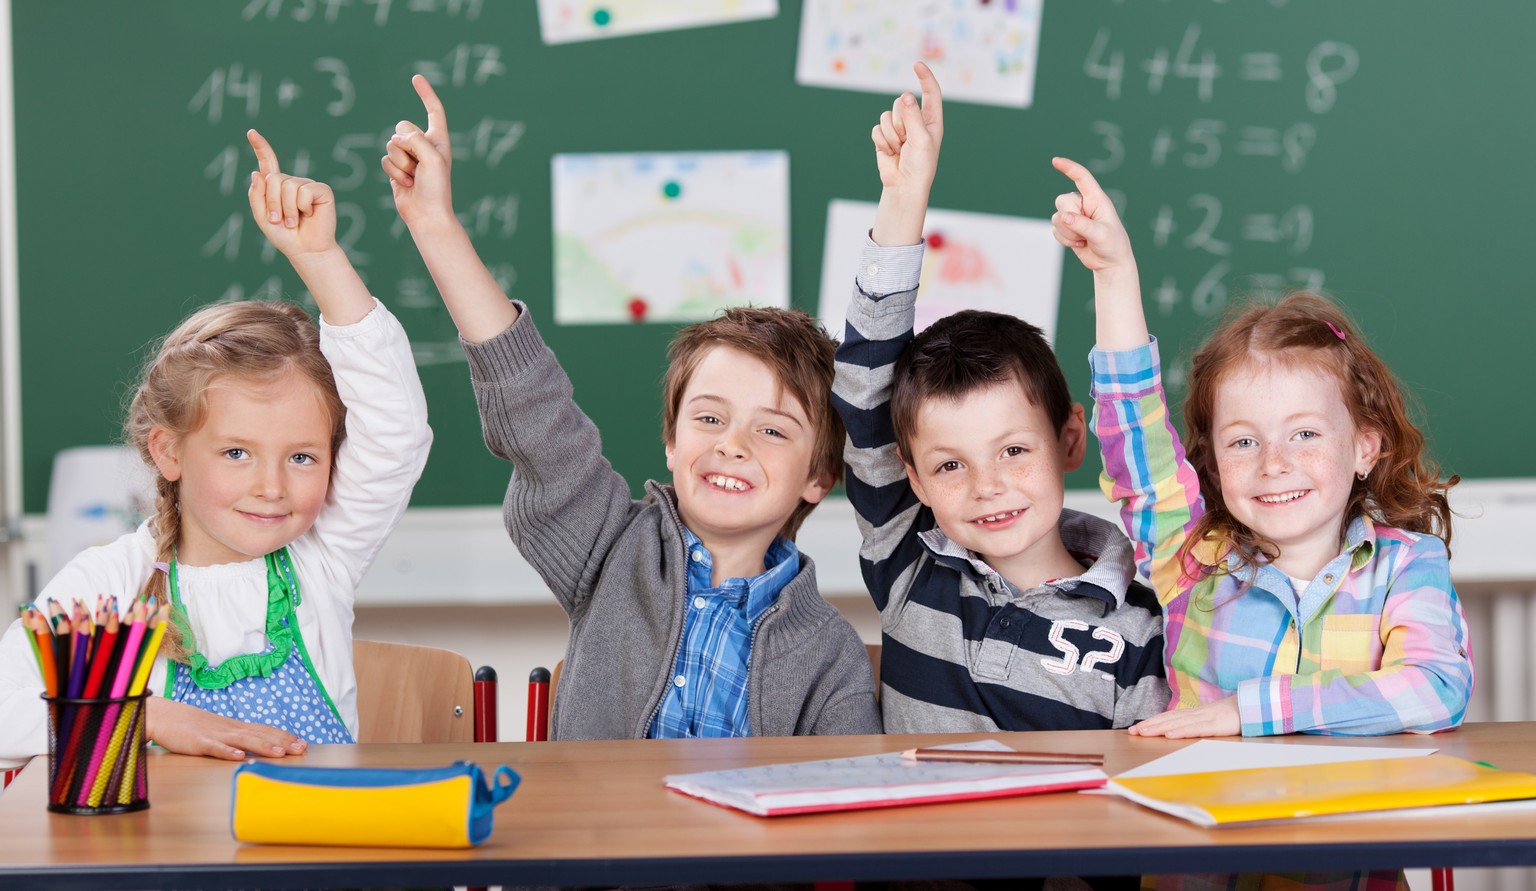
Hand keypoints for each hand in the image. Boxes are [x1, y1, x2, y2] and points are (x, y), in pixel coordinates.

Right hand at [146, 696, 308, 760]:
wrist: (164, 716)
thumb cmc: (192, 726)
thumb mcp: (218, 730)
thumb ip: (235, 737)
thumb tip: (253, 748)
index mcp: (235, 727)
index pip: (265, 730)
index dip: (284, 736)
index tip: (303, 742)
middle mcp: (230, 729)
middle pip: (261, 735)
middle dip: (283, 742)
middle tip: (302, 749)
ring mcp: (215, 735)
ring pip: (243, 740)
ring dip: (263, 747)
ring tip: (280, 754)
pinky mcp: (198, 743)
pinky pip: (215, 748)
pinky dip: (228, 752)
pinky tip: (239, 757)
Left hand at [246, 129, 337, 259]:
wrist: (306, 250)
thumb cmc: (285, 236)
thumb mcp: (262, 217)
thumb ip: (256, 195)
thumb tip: (257, 172)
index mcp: (277, 187)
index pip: (268, 163)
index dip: (260, 147)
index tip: (251, 132)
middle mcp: (292, 183)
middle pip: (273, 179)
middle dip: (272, 202)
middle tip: (279, 220)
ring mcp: (307, 185)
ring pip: (288, 186)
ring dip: (287, 209)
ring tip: (294, 222)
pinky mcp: (321, 190)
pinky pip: (304, 191)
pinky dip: (302, 206)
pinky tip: (309, 215)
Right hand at [382, 74, 454, 229]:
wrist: (427, 214)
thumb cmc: (436, 188)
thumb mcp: (432, 158)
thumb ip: (416, 139)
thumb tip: (398, 137)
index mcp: (439, 139)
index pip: (434, 110)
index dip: (426, 94)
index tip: (416, 78)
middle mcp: (423, 145)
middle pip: (402, 127)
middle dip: (406, 146)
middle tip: (419, 166)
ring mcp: (409, 156)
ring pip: (391, 144)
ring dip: (400, 163)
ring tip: (414, 177)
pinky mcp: (396, 168)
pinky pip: (384, 159)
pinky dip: (393, 172)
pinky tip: (406, 184)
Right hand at [871, 61, 942, 245]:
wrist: (904, 186)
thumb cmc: (920, 166)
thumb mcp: (921, 140)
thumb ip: (913, 117)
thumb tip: (906, 95)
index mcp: (932, 120)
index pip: (930, 93)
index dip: (925, 78)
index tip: (917, 64)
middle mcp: (916, 121)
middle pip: (902, 103)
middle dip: (900, 121)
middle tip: (906, 140)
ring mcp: (899, 128)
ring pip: (887, 114)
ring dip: (890, 134)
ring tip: (898, 149)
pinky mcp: (884, 136)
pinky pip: (877, 127)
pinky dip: (881, 141)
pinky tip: (889, 152)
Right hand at [1050, 156, 1134, 274]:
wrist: (1110, 263)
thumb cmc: (1113, 245)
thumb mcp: (1101, 234)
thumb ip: (1082, 225)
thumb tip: (1064, 217)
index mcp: (1097, 199)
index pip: (1082, 178)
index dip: (1069, 168)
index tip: (1055, 161)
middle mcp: (1084, 204)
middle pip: (1062, 201)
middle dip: (1069, 219)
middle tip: (1085, 231)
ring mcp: (1074, 216)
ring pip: (1056, 218)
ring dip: (1068, 233)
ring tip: (1084, 239)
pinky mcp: (1067, 228)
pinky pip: (1055, 230)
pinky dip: (1065, 240)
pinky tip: (1079, 243)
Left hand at [1127, 696, 1240, 737]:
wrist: (1257, 706)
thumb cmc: (1236, 715)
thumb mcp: (1215, 720)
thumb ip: (1200, 724)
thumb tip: (1183, 731)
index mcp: (1197, 713)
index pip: (1170, 717)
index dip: (1153, 721)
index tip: (1137, 727)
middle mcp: (1198, 714)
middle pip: (1169, 719)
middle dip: (1150, 725)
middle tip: (1132, 731)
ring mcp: (1207, 718)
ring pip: (1178, 723)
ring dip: (1159, 728)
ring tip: (1143, 732)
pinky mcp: (1217, 725)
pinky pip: (1197, 729)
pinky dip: (1182, 732)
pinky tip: (1170, 735)